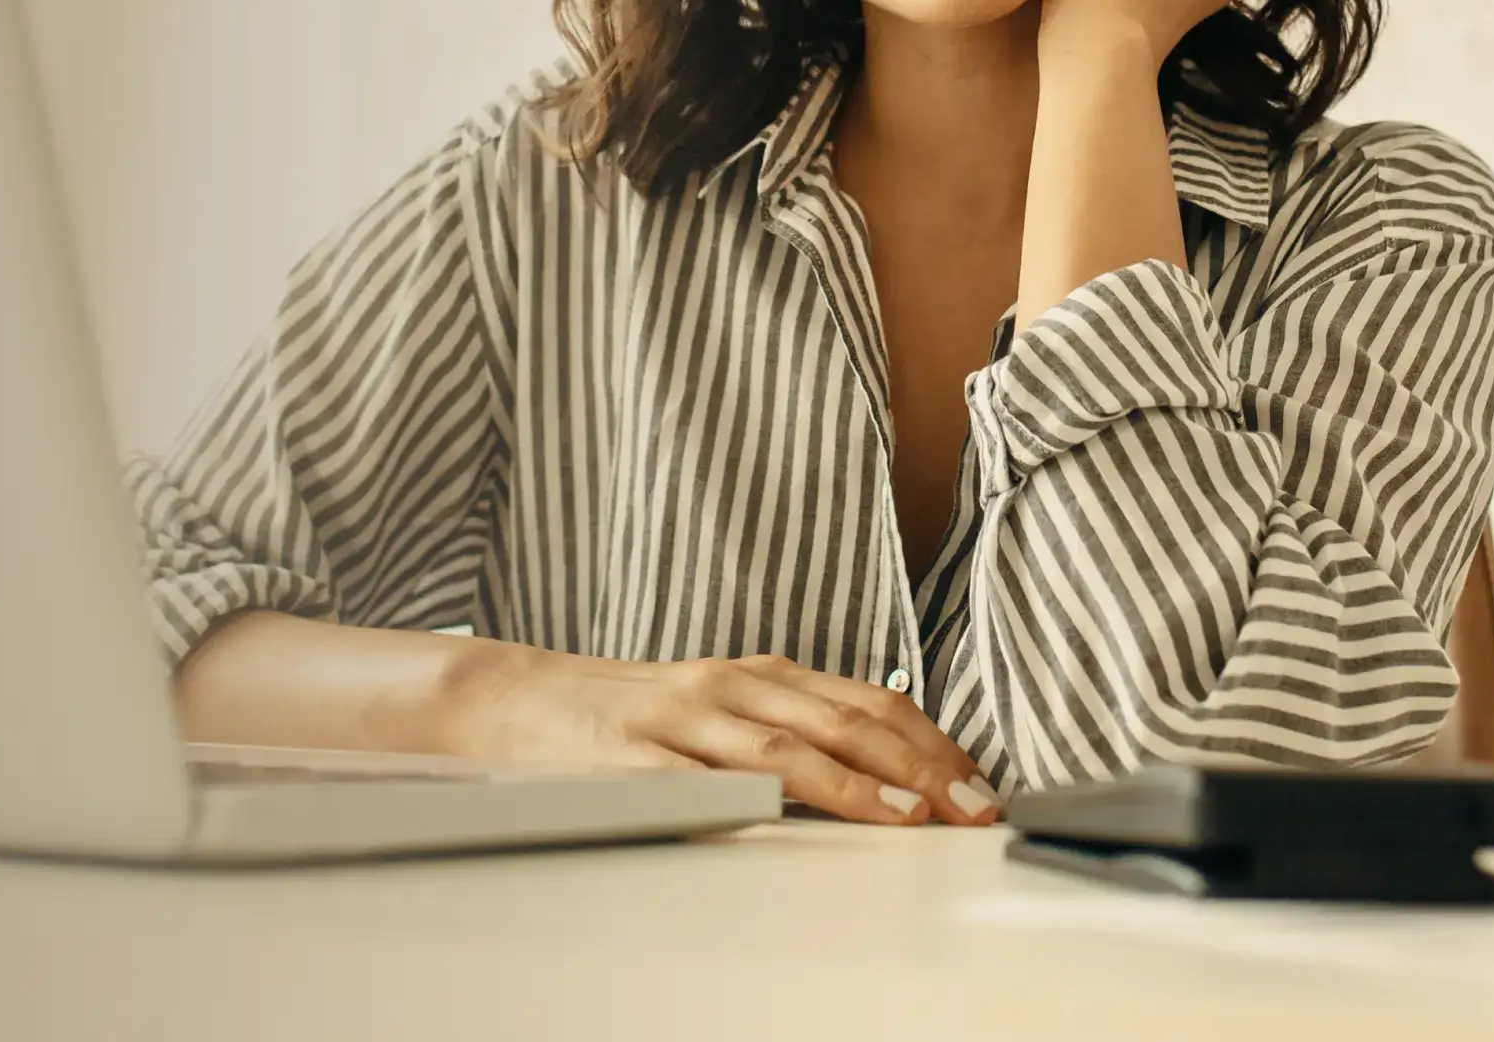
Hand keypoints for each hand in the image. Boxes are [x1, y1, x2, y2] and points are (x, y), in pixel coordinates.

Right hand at [433, 644, 999, 824]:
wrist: (512, 700)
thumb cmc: (626, 716)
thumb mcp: (719, 708)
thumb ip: (791, 729)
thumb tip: (888, 767)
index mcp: (758, 676)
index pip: (865, 703)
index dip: (931, 743)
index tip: (981, 784)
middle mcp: (729, 688)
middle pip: (841, 721)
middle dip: (919, 767)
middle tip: (974, 807)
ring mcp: (681, 721)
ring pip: (783, 747)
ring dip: (856, 783)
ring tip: (910, 815)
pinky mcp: (634, 759)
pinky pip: (701, 780)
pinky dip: (753, 797)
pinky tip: (792, 817)